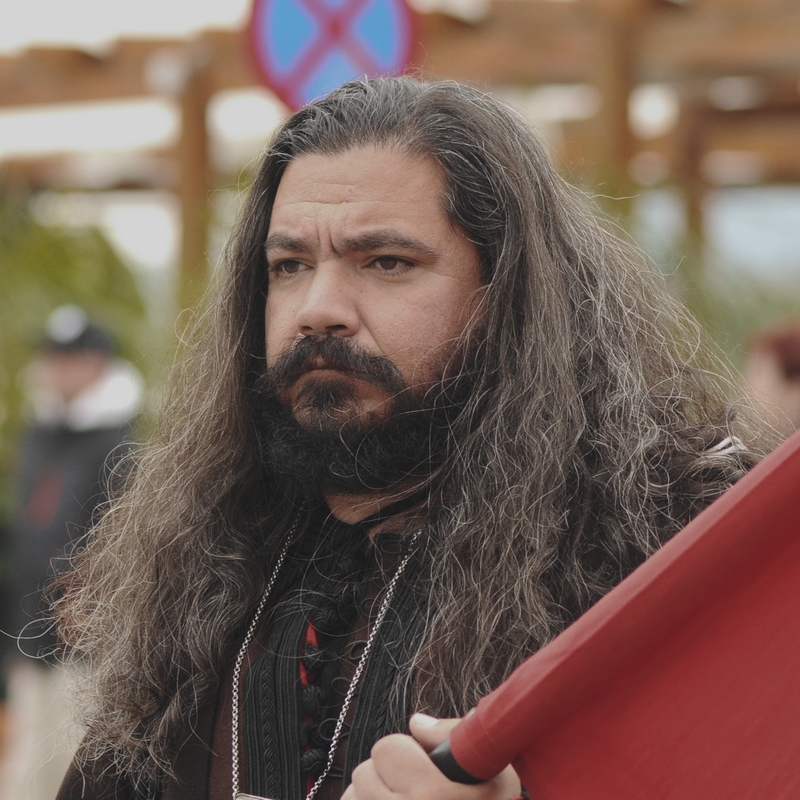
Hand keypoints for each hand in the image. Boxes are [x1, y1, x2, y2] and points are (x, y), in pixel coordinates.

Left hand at [342, 714, 520, 799]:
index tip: (423, 766)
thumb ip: (453, 736)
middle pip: (364, 773)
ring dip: (371, 798)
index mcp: (430, 796)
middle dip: (387, 776)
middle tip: (412, 789)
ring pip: (353, 798)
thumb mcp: (497, 777)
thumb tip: (416, 724)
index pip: (386, 748)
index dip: (405, 751)